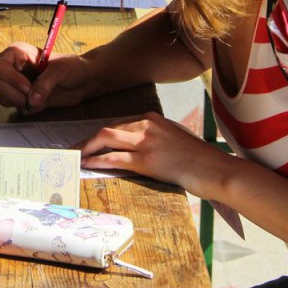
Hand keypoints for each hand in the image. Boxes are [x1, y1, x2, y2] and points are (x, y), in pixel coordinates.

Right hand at [0, 43, 96, 113]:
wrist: (84, 81)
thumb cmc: (74, 67)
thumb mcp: (61, 71)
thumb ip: (45, 84)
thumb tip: (31, 100)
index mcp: (18, 53)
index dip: (9, 77)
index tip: (27, 86)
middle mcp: (13, 68)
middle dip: (16, 93)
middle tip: (35, 94)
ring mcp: (17, 84)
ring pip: (3, 98)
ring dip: (21, 102)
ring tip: (40, 98)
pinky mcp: (23, 98)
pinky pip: (15, 107)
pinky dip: (28, 108)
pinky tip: (42, 103)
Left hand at [77, 113, 225, 196]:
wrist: (216, 169)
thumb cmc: (197, 159)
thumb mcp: (173, 139)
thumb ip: (153, 139)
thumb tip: (131, 149)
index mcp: (152, 118)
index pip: (117, 124)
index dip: (98, 135)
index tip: (87, 144)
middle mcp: (147, 125)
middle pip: (106, 128)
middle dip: (86, 140)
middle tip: (72, 152)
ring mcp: (146, 141)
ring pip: (105, 138)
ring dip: (85, 148)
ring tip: (74, 159)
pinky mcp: (147, 160)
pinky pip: (114, 158)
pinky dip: (97, 161)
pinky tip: (87, 166)